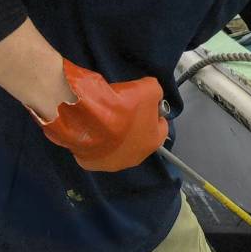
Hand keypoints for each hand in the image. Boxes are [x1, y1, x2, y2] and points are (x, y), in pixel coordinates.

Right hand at [35, 59, 166, 171]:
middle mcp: (135, 158)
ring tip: (107, 118)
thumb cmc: (123, 105)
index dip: (155, 114)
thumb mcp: (149, 88)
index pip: (161, 128)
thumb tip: (153, 95)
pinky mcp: (92, 163)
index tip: (149, 105)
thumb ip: (155, 93)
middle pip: (139, 139)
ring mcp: (112, 163)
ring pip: (118, 147)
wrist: (89, 117)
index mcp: (153, 142)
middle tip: (126, 110)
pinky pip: (98, 149)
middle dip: (135, 126)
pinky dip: (97, 140)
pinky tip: (94, 127)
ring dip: (115, 135)